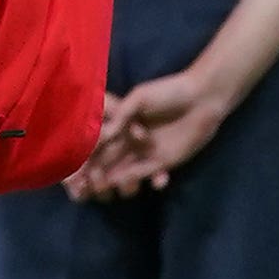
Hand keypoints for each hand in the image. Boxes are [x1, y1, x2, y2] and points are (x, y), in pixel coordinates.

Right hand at [68, 68, 237, 199]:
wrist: (202, 97)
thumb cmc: (169, 91)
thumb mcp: (140, 98)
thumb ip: (122, 116)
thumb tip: (102, 134)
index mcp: (120, 125)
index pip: (98, 145)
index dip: (86, 158)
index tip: (76, 169)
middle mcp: (129, 141)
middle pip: (107, 163)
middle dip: (96, 176)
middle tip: (90, 186)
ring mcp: (146, 153)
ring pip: (125, 172)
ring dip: (118, 182)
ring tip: (112, 187)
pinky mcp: (163, 161)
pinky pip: (149, 175)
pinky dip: (145, 180)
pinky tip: (147, 182)